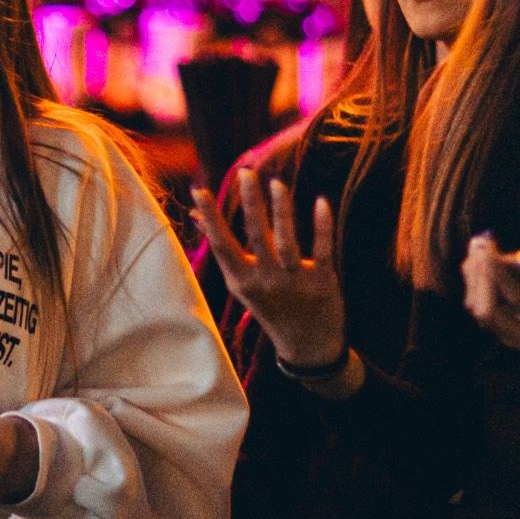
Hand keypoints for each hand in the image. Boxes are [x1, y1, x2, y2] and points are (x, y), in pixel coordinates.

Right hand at [191, 173, 344, 370]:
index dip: (210, 217)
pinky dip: (322, 226)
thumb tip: (196, 217)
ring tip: (276, 183)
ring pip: (287, 242)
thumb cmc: (271, 306)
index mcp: (242, 281)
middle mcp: (266, 281)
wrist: (307, 345)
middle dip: (250, 203)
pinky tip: (320, 201)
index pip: (222, 244)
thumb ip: (223, 250)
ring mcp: (294, 282)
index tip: (199, 190)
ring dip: (281, 210)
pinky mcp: (323, 283)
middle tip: (245, 172)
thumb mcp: (242, 284)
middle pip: (255, 237)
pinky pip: (322, 250)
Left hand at [461, 234, 519, 366]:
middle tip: (482, 243)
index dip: (502, 274)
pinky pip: (477, 305)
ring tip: (481, 244)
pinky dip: (474, 280)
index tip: (492, 250)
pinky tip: (481, 257)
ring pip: (477, 308)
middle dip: (480, 276)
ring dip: (474, 275)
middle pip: (487, 312)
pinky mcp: (500, 330)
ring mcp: (510, 337)